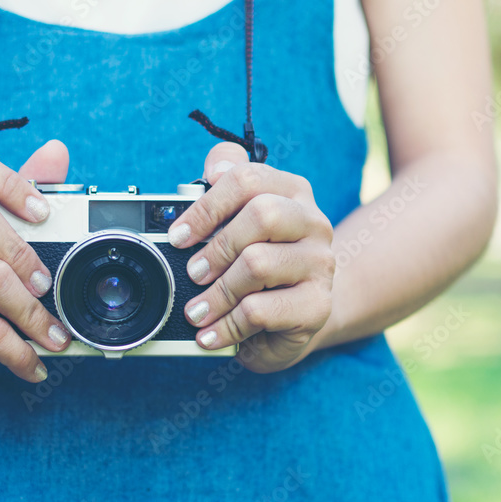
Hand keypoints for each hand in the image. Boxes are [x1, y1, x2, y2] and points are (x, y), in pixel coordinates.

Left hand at [167, 143, 335, 372]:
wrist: (300, 315)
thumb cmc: (261, 263)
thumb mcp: (240, 224)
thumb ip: (224, 189)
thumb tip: (213, 167)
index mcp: (291, 191)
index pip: (247, 179)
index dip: (206, 206)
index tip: (179, 235)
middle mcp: (313, 221)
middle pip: (261, 215)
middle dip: (216, 247)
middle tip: (193, 273)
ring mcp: (321, 263)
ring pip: (258, 264)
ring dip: (217, 293)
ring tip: (197, 311)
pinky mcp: (318, 305)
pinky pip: (260, 311)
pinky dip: (226, 325)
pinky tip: (211, 334)